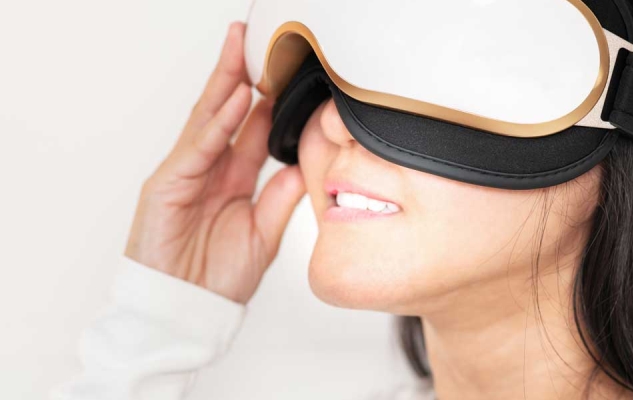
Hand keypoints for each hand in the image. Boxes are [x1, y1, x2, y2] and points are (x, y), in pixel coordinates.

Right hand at [124, 21, 305, 303]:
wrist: (186, 312)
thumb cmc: (218, 279)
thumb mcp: (263, 235)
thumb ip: (280, 199)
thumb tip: (303, 165)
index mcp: (234, 180)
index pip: (251, 128)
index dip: (267, 99)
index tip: (287, 71)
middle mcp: (211, 170)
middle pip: (226, 112)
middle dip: (240, 74)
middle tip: (255, 39)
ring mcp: (186, 173)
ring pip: (208, 119)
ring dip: (225, 83)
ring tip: (242, 49)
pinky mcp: (167, 184)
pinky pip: (196, 146)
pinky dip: (214, 122)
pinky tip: (232, 98)